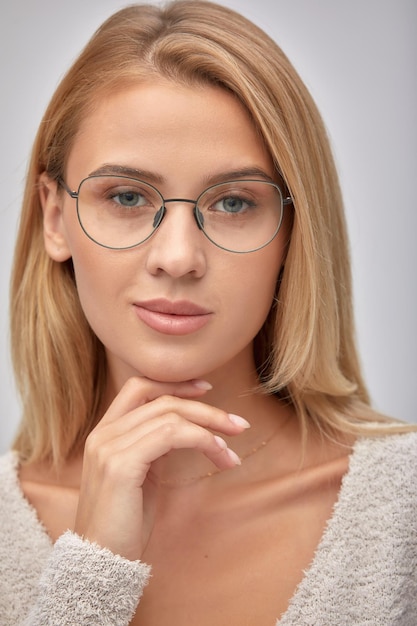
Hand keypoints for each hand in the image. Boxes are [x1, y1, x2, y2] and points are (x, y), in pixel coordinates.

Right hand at [74, 377, 247, 560]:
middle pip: (162, 400)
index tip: (206, 389)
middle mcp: (103, 433)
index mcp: (105, 432)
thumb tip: (188, 427)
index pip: (139, 387)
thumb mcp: (141, 474)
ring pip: (170, 416)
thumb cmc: (125, 522)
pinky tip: (219, 455)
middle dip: (205, 409)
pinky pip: (171, 435)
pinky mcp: (121, 464)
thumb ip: (154, 445)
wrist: (101, 561)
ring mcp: (109, 447)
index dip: (174, 384)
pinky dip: (202, 440)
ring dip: (210, 428)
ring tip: (231, 451)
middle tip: (238, 424)